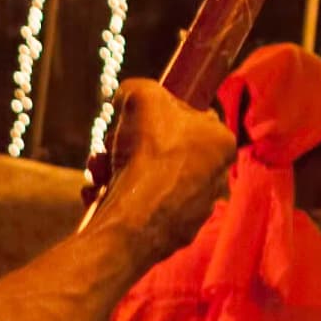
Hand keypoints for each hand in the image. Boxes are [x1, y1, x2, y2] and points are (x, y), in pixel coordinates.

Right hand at [98, 81, 233, 238]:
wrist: (135, 220)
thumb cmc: (148, 153)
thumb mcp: (141, 96)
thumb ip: (137, 88)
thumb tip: (127, 96)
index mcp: (221, 142)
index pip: (193, 116)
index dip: (160, 113)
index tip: (136, 118)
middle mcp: (216, 176)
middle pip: (166, 150)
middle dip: (130, 145)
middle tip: (109, 144)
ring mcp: (196, 208)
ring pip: (150, 179)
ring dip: (118, 170)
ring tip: (98, 170)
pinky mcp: (174, 233)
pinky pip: (142, 207)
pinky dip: (120, 198)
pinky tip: (99, 194)